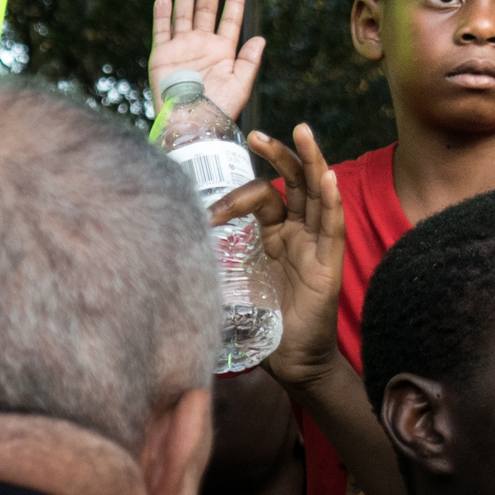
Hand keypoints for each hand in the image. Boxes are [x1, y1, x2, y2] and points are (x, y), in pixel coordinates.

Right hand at [150, 0, 265, 122]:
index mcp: (223, 51)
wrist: (190, 123)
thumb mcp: (240, 85)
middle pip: (206, 9)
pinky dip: (163, 15)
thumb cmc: (217, 109)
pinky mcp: (162, 56)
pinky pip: (162, 31)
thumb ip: (249, 61)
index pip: (230, 19)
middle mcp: (202, 46)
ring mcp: (181, 49)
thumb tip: (260, 38)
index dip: (234, 1)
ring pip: (184, 14)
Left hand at [211, 125, 343, 390]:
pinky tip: (327, 178)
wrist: (290, 362)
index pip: (259, 197)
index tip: (207, 215)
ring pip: (316, 193)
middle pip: (292, 182)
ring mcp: (315, 245)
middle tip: (256, 133)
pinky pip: (331, 226)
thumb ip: (208, 269)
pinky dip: (329, 201)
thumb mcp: (227, 287)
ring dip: (310, 161)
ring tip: (302, 132)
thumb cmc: (261, 326)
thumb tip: (163, 258)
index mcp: (271, 235)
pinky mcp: (329, 264)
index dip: (232, 197)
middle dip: (277, 155)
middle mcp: (296, 233)